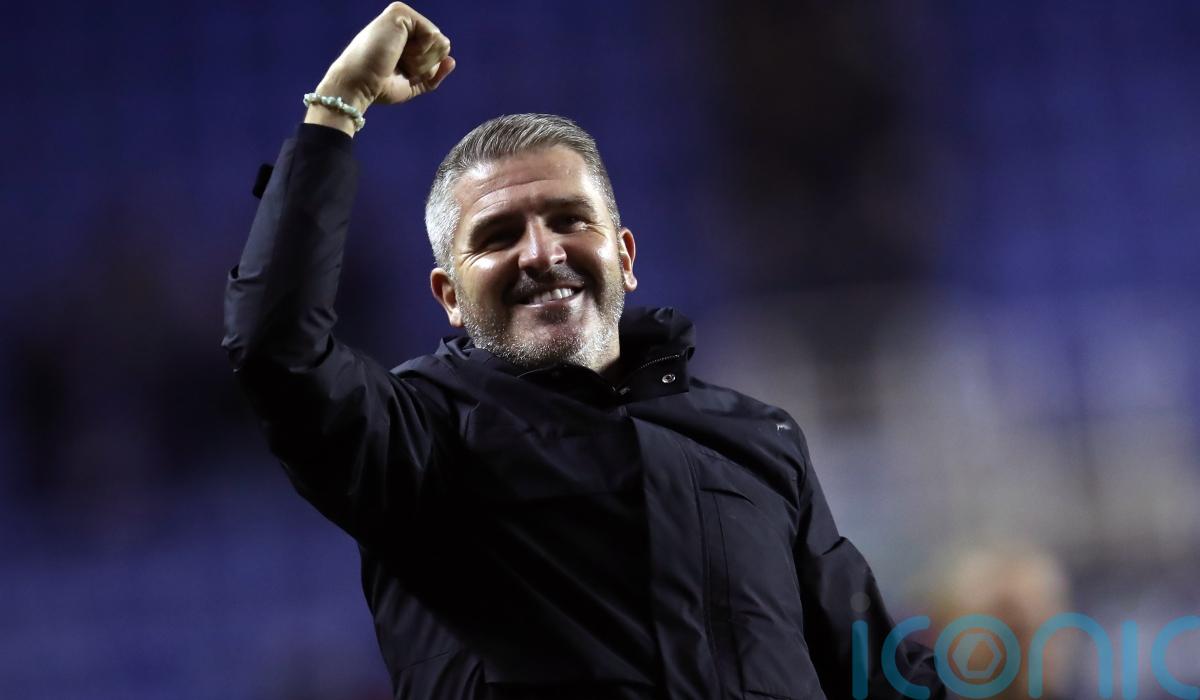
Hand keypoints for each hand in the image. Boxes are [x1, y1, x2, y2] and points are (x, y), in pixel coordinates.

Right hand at [306, 3, 454, 132]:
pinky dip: (420, 53)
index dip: (427, 70)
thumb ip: (434, 73)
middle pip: (442, 45)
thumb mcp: (413, 83)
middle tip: (399, 65)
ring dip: (422, 60)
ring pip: (440, 41)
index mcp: (406, 38)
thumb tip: (452, 61)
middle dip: (426, 65)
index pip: (438, 52)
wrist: (360, 85)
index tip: (400, 72)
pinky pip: (433, 36)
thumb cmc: (380, 87)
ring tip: (397, 59)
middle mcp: (404, 23)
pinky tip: (398, 51)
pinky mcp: (400, 13)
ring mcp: (402, 16)